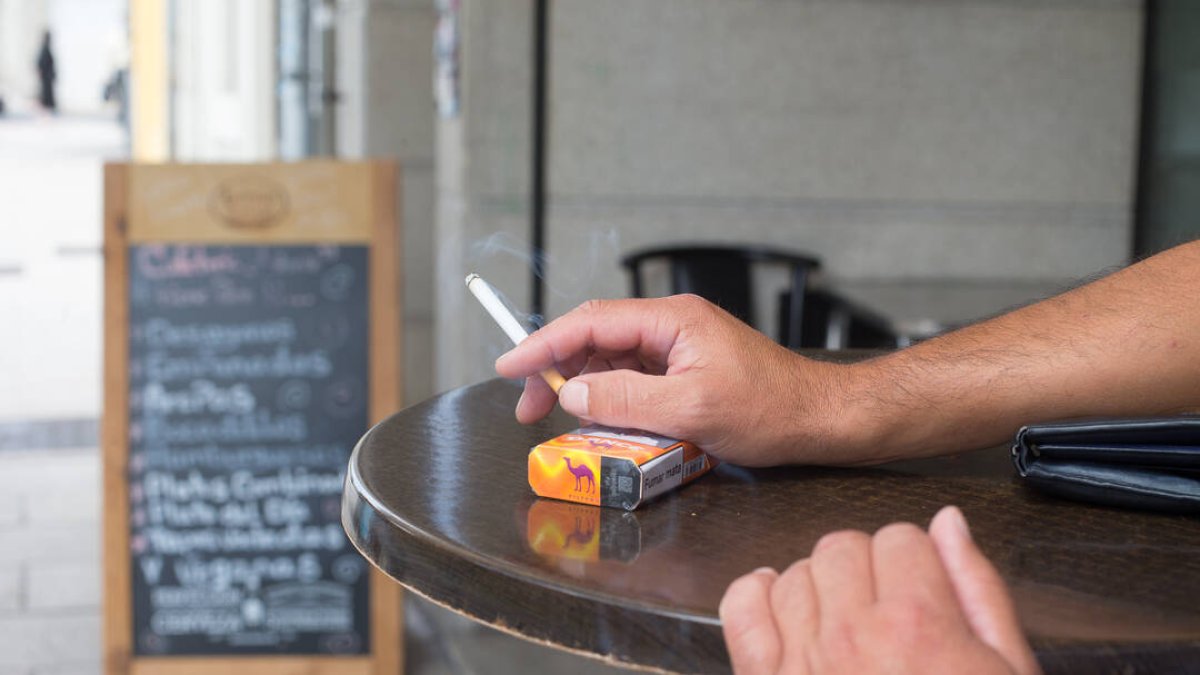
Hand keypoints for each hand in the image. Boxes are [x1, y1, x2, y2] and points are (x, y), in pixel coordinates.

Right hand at [495, 295, 859, 466]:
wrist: (819, 419)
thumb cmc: (770, 410)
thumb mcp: (692, 410)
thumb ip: (627, 399)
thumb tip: (575, 393)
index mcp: (671, 320)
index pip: (591, 323)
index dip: (543, 344)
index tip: (509, 366)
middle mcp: (671, 326)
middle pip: (594, 338)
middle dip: (557, 370)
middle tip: (531, 410)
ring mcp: (678, 347)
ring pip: (611, 360)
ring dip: (583, 389)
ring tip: (563, 423)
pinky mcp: (685, 370)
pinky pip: (634, 379)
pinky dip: (610, 399)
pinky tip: (602, 423)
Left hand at [719, 506, 1039, 674]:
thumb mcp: (1008, 671)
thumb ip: (978, 590)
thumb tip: (949, 521)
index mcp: (918, 625)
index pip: (901, 538)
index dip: (918, 561)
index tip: (926, 588)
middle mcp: (851, 635)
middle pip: (842, 547)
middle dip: (870, 566)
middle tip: (891, 607)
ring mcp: (800, 662)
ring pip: (793, 573)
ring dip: (819, 585)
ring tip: (847, 620)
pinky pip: (742, 609)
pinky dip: (757, 596)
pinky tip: (783, 605)